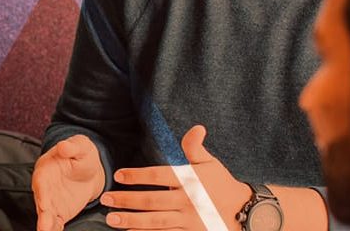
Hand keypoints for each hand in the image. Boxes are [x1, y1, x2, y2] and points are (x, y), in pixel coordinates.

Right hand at [33, 134, 106, 230]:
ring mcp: (51, 201)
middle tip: (44, 227)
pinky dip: (55, 229)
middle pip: (41, 202)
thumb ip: (72, 146)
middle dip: (43, 215)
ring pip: (46, 216)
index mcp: (45, 169)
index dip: (42, 193)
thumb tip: (64, 146)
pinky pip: (56, 223)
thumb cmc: (81, 153)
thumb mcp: (81, 146)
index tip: (44, 204)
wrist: (89, 169)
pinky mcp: (59, 212)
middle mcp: (44, 188)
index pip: (41, 182)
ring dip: (47, 226)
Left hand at [100, 125, 249, 230]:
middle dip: (126, 200)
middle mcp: (187, 200)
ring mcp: (188, 220)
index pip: (158, 176)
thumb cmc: (221, 184)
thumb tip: (197, 128)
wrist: (244, 212)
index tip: (118, 175)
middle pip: (151, 201)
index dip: (137, 175)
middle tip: (105, 199)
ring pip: (155, 222)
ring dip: (131, 221)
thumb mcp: (210, 164)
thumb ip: (195, 148)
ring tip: (111, 219)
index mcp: (189, 180)